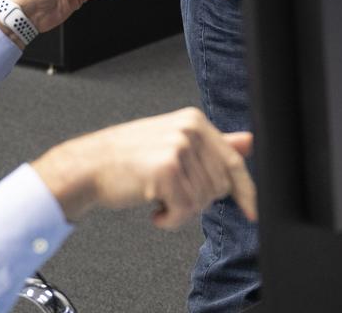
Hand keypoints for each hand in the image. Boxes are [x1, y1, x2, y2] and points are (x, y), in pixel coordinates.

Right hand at [31, 107, 255, 228]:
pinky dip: (170, 220)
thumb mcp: (174, 143)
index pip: (233, 161)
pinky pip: (184, 211)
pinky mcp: (166, 170)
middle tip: (171, 194)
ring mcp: (178, 147)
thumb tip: (248, 142)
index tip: (252, 213)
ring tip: (158, 198)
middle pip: (220, 186)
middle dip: (198, 200)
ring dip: (181, 210)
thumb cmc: (128, 157)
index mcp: (194, 120)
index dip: (245, 191)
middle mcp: (189, 129)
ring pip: (203, 201)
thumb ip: (213, 143)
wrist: (89, 165)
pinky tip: (154, 211)